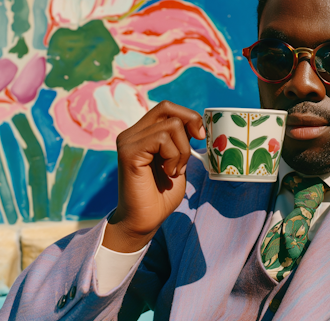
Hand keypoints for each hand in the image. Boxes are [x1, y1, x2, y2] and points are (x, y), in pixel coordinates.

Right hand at [102, 101, 204, 252]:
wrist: (144, 221)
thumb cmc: (161, 195)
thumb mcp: (178, 161)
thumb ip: (182, 142)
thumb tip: (197, 125)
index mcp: (142, 133)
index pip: (166, 108)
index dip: (188, 116)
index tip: (200, 136)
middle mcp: (132, 133)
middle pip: (167, 108)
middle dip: (189, 123)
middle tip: (196, 145)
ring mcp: (128, 141)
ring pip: (170, 126)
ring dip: (182, 150)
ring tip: (174, 170)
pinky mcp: (129, 152)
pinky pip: (161, 139)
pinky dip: (173, 156)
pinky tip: (168, 172)